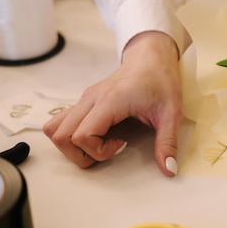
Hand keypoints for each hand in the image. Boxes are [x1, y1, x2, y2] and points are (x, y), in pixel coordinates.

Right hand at [43, 31, 181, 176]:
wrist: (151, 58)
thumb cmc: (161, 80)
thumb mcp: (171, 114)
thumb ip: (168, 142)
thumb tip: (168, 169)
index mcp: (109, 101)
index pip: (81, 136)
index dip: (98, 151)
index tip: (122, 144)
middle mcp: (90, 99)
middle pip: (60, 135)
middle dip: (81, 154)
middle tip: (108, 149)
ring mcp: (84, 99)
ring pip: (54, 128)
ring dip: (71, 146)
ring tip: (99, 144)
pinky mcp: (84, 101)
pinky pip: (62, 122)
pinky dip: (72, 135)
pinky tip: (99, 134)